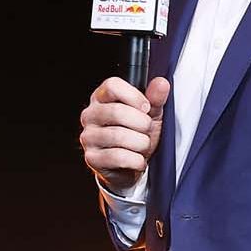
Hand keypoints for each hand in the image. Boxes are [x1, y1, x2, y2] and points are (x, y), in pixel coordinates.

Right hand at [79, 76, 170, 192]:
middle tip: (147, 130)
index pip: (112, 85)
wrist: (129, 167)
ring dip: (141, 143)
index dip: (133, 95)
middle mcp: (90, 115)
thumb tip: (161, 83)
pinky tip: (137, 159)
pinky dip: (135, 160)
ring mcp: (88, 137)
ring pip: (119, 136)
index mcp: (102, 99)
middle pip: (116, 111)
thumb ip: (155, 99)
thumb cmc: (136, 136)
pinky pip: (118, 156)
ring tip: (142, 146)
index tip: (146, 107)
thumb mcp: (149, 115)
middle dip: (141, 123)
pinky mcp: (91, 158)